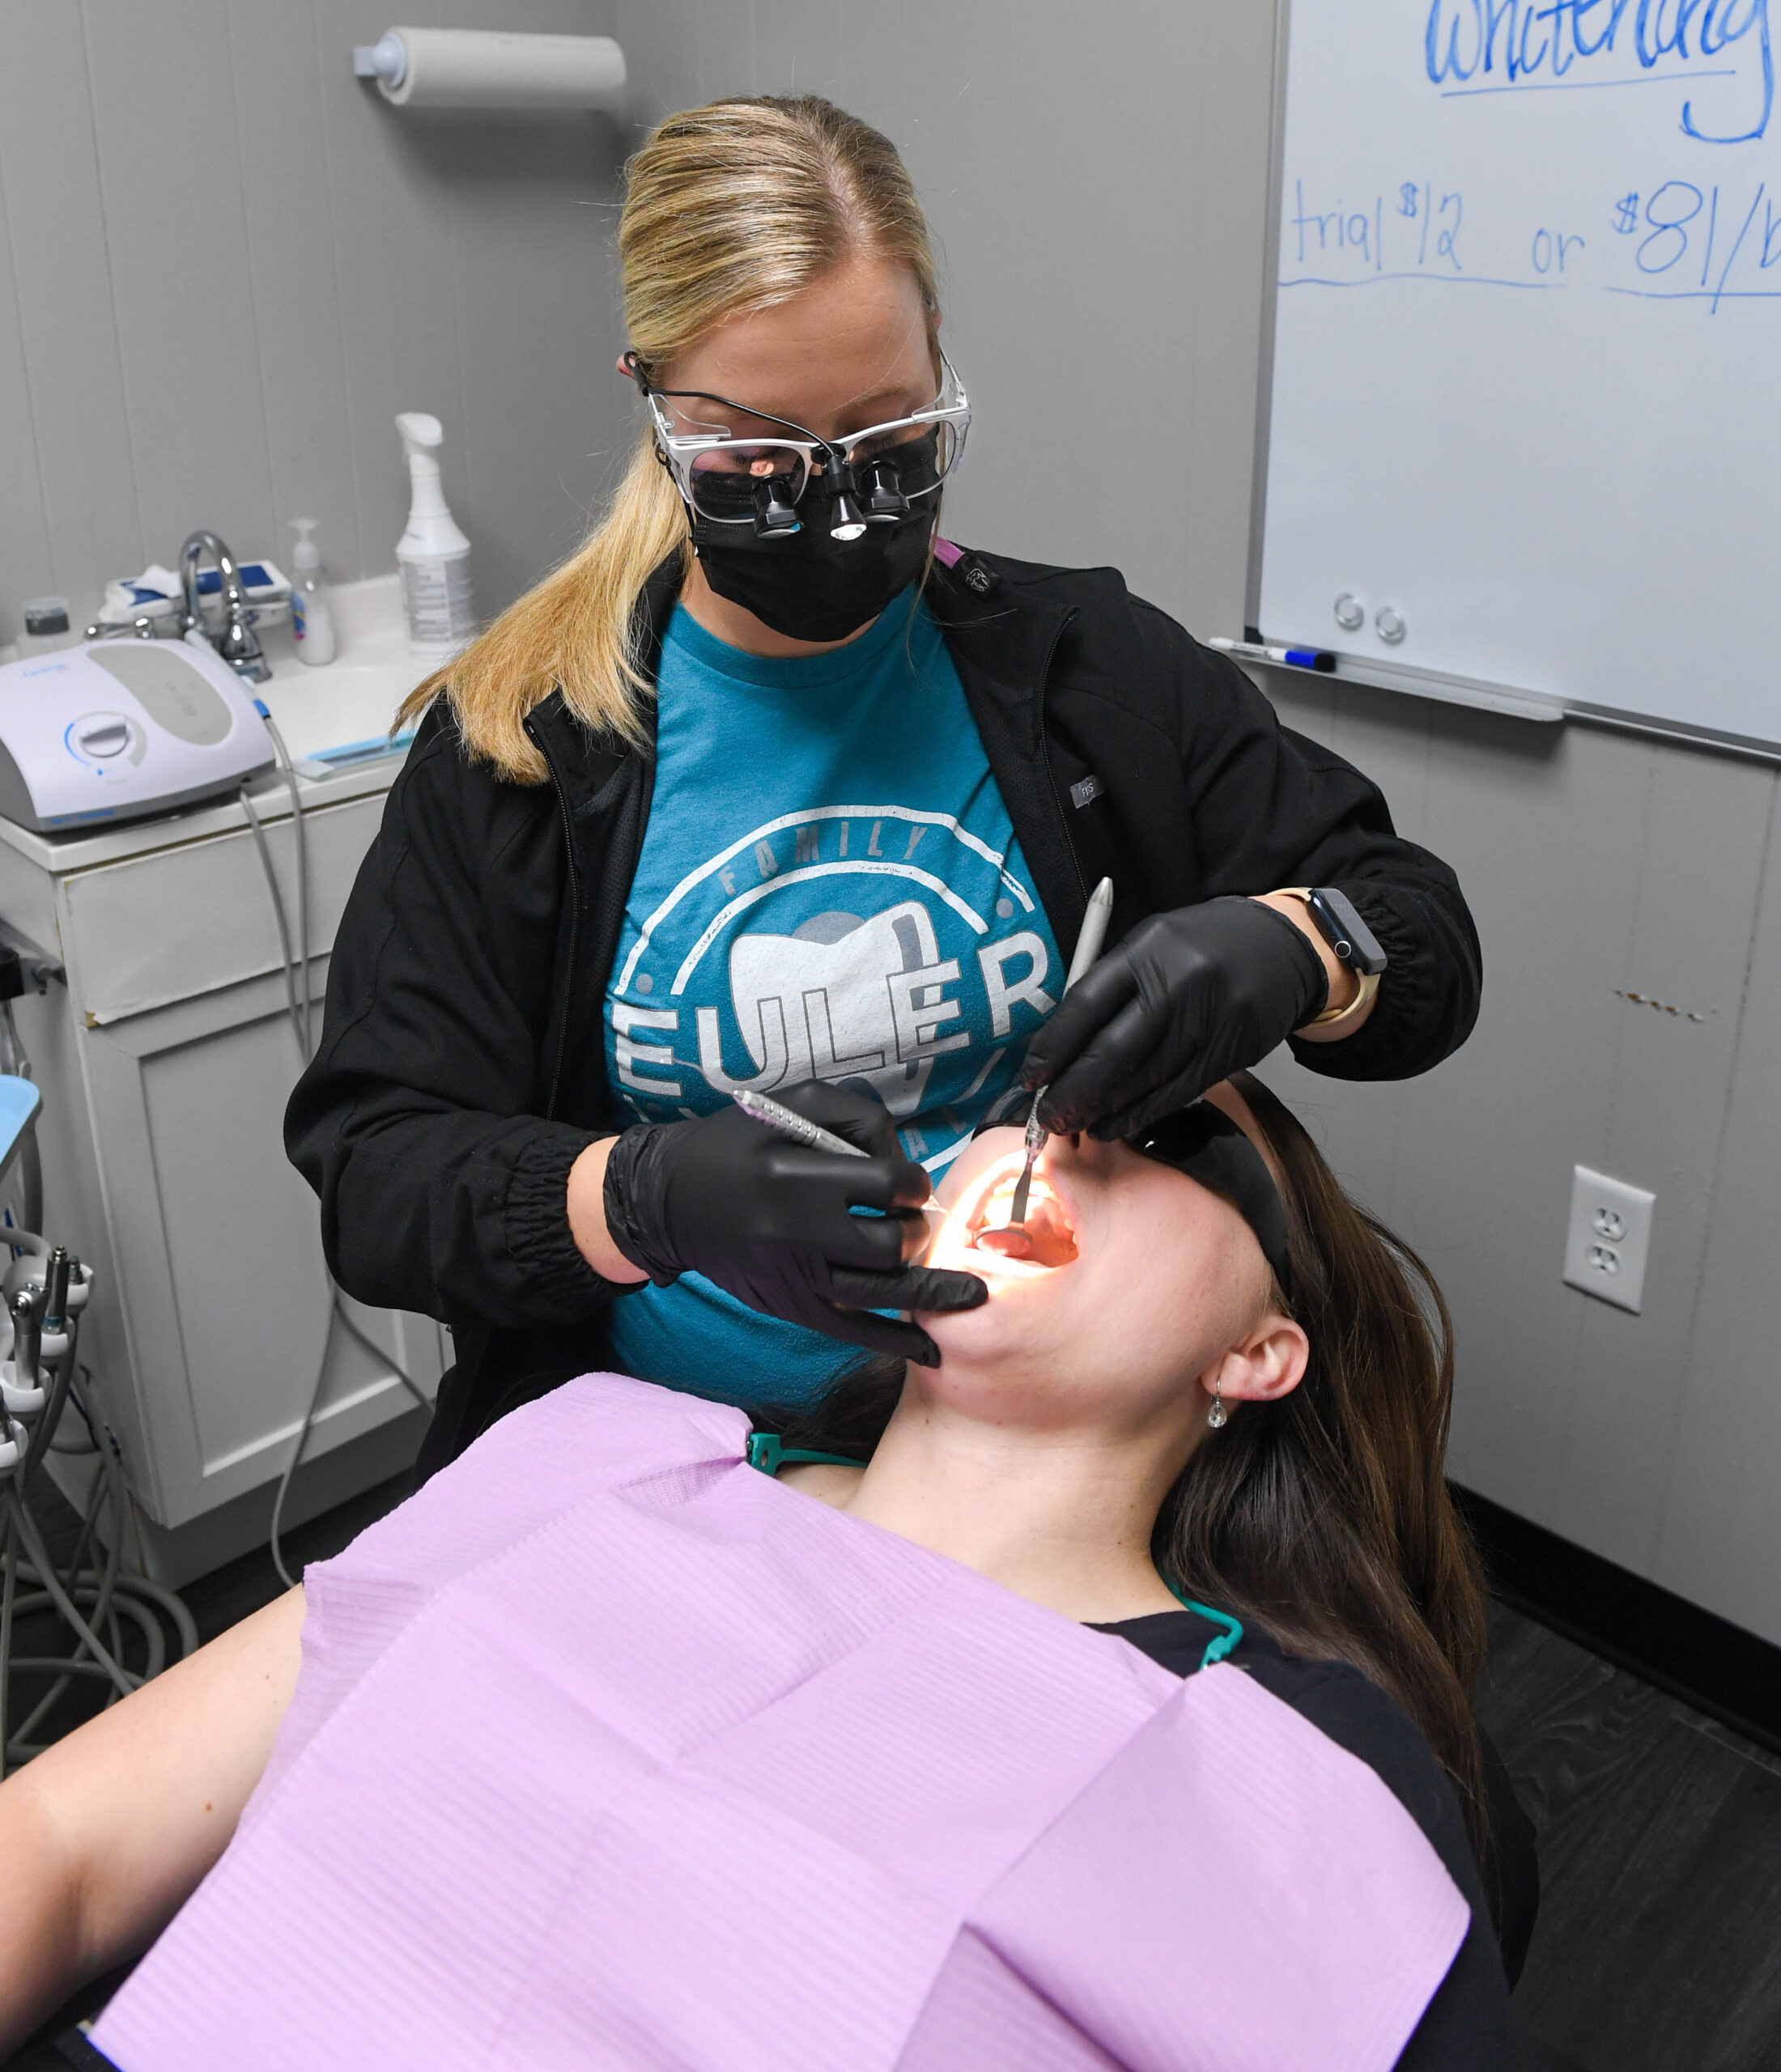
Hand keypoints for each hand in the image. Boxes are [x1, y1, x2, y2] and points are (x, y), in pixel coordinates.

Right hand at [601, 1080, 986, 1364]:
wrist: (669, 1200)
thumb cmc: (735, 1144)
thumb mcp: (789, 1103)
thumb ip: (856, 1116)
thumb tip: (904, 1157)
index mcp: (794, 1172)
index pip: (887, 1184)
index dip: (912, 1182)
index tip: (907, 1183)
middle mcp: (795, 1230)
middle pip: (891, 1244)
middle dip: (915, 1231)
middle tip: (908, 1221)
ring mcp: (793, 1276)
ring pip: (881, 1294)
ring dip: (930, 1291)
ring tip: (971, 1294)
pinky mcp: (788, 1307)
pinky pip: (852, 1332)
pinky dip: (896, 1343)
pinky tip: (932, 1349)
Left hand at [1021, 897, 1328, 1139]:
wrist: (1283, 946)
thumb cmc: (1199, 947)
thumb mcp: (1152, 944)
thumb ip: (1112, 986)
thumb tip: (1062, 1046)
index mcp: (1148, 950)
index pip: (1086, 1004)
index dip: (1054, 1048)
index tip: (1031, 1078)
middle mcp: (1179, 984)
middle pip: (1113, 1051)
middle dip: (1073, 1091)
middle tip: (1046, 1117)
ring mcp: (1209, 1021)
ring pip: (1145, 1079)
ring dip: (1103, 1109)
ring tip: (1073, 1125)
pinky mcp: (1230, 1052)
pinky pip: (1177, 1092)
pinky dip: (1140, 1113)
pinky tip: (1114, 1125)